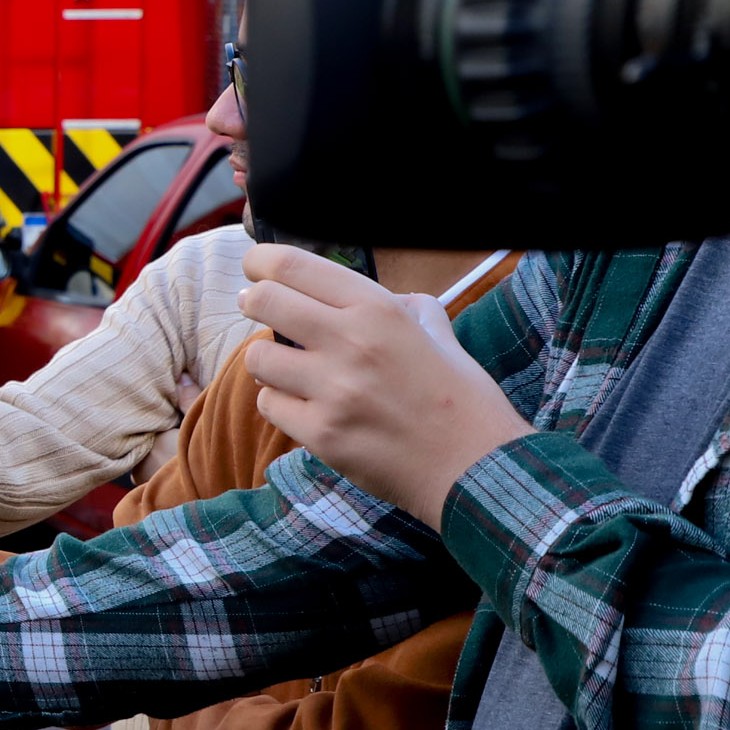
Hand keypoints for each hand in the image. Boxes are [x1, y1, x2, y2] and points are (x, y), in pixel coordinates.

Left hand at [239, 244, 527, 528]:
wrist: (476, 468)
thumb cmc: (462, 400)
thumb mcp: (440, 335)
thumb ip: (408, 308)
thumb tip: (391, 297)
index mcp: (379, 310)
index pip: (293, 266)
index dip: (261, 261)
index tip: (255, 267)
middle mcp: (351, 342)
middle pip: (263, 301)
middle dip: (252, 302)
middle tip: (256, 308)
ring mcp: (333, 390)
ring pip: (257, 357)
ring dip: (267, 359)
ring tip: (288, 366)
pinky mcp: (321, 433)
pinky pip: (269, 404)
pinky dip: (280, 403)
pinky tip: (304, 406)